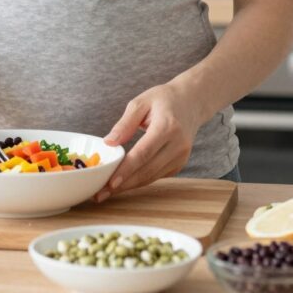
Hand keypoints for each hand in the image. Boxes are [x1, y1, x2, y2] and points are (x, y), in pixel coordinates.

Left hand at [95, 82, 206, 201]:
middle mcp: (178, 145)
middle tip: (101, 193)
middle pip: (147, 170)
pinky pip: (156, 176)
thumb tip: (108, 143)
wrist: (191, 102)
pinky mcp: (180, 163)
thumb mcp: (141, 102)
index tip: (110, 182)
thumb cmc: (164, 99)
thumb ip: (125, 123)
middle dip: (123, 184)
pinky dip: (139, 180)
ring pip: (152, 177)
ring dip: (129, 186)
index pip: (144, 153)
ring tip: (107, 192)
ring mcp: (181, 156)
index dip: (126, 170)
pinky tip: (123, 183)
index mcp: (168, 127)